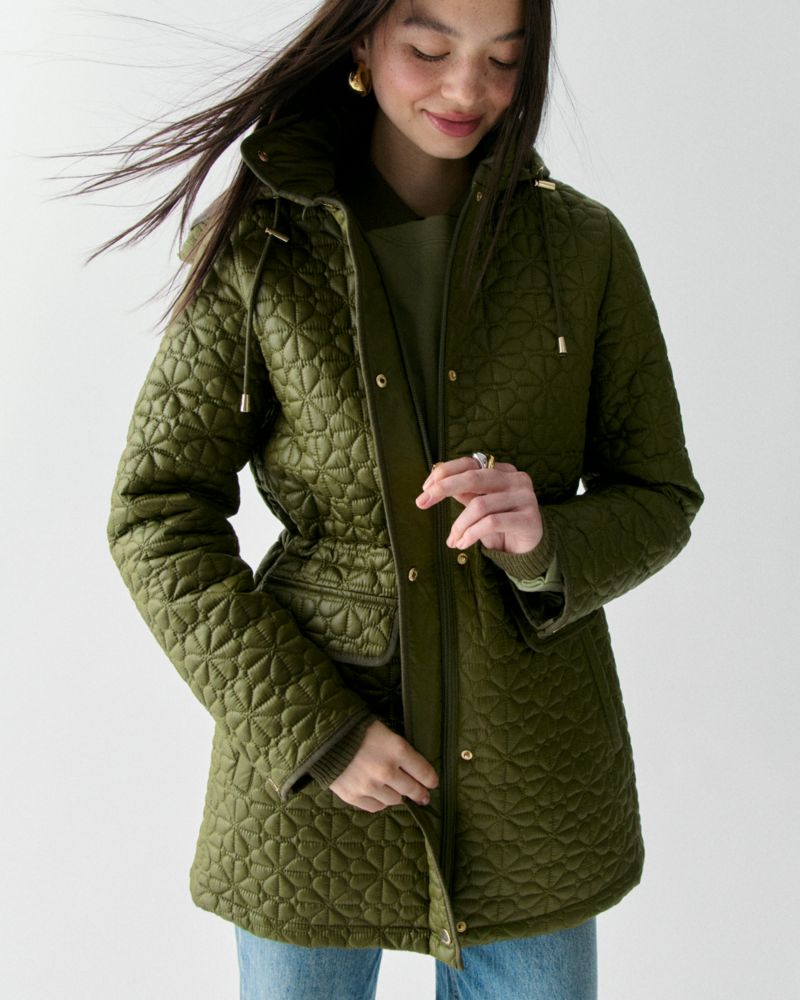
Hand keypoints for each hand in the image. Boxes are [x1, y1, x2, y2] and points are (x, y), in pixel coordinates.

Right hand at [329, 720, 438, 812]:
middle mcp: (386, 771)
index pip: (424, 773)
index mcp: (397, 750)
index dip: (431, 780)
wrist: (323, 735)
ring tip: (396, 792)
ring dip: (397, 796)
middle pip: (412, 790)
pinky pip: (375, 807)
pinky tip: (379, 795)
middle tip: (423, 797)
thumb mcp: (385, 732)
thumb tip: (413, 770)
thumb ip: (400, 751)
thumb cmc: (357, 728)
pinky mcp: (353, 796)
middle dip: (420, 793)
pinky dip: (380, 802)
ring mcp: (369, 786)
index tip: (432, 783)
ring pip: (395, 800)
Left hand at [415, 456, 542, 553]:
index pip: (469, 463)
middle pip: (473, 477)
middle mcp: (515, 478)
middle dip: (443, 489)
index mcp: (502, 470)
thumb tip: (434, 485)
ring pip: (480, 505)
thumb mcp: (480, 505)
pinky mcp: (529, 518)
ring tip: (452, 539)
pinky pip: (491, 523)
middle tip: (421, 502)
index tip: (425, 488)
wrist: (529, 549)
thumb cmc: (501, 524)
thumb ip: (464, 492)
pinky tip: (462, 544)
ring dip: (459, 525)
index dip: (444, 472)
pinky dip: (471, 534)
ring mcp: (525, 497)